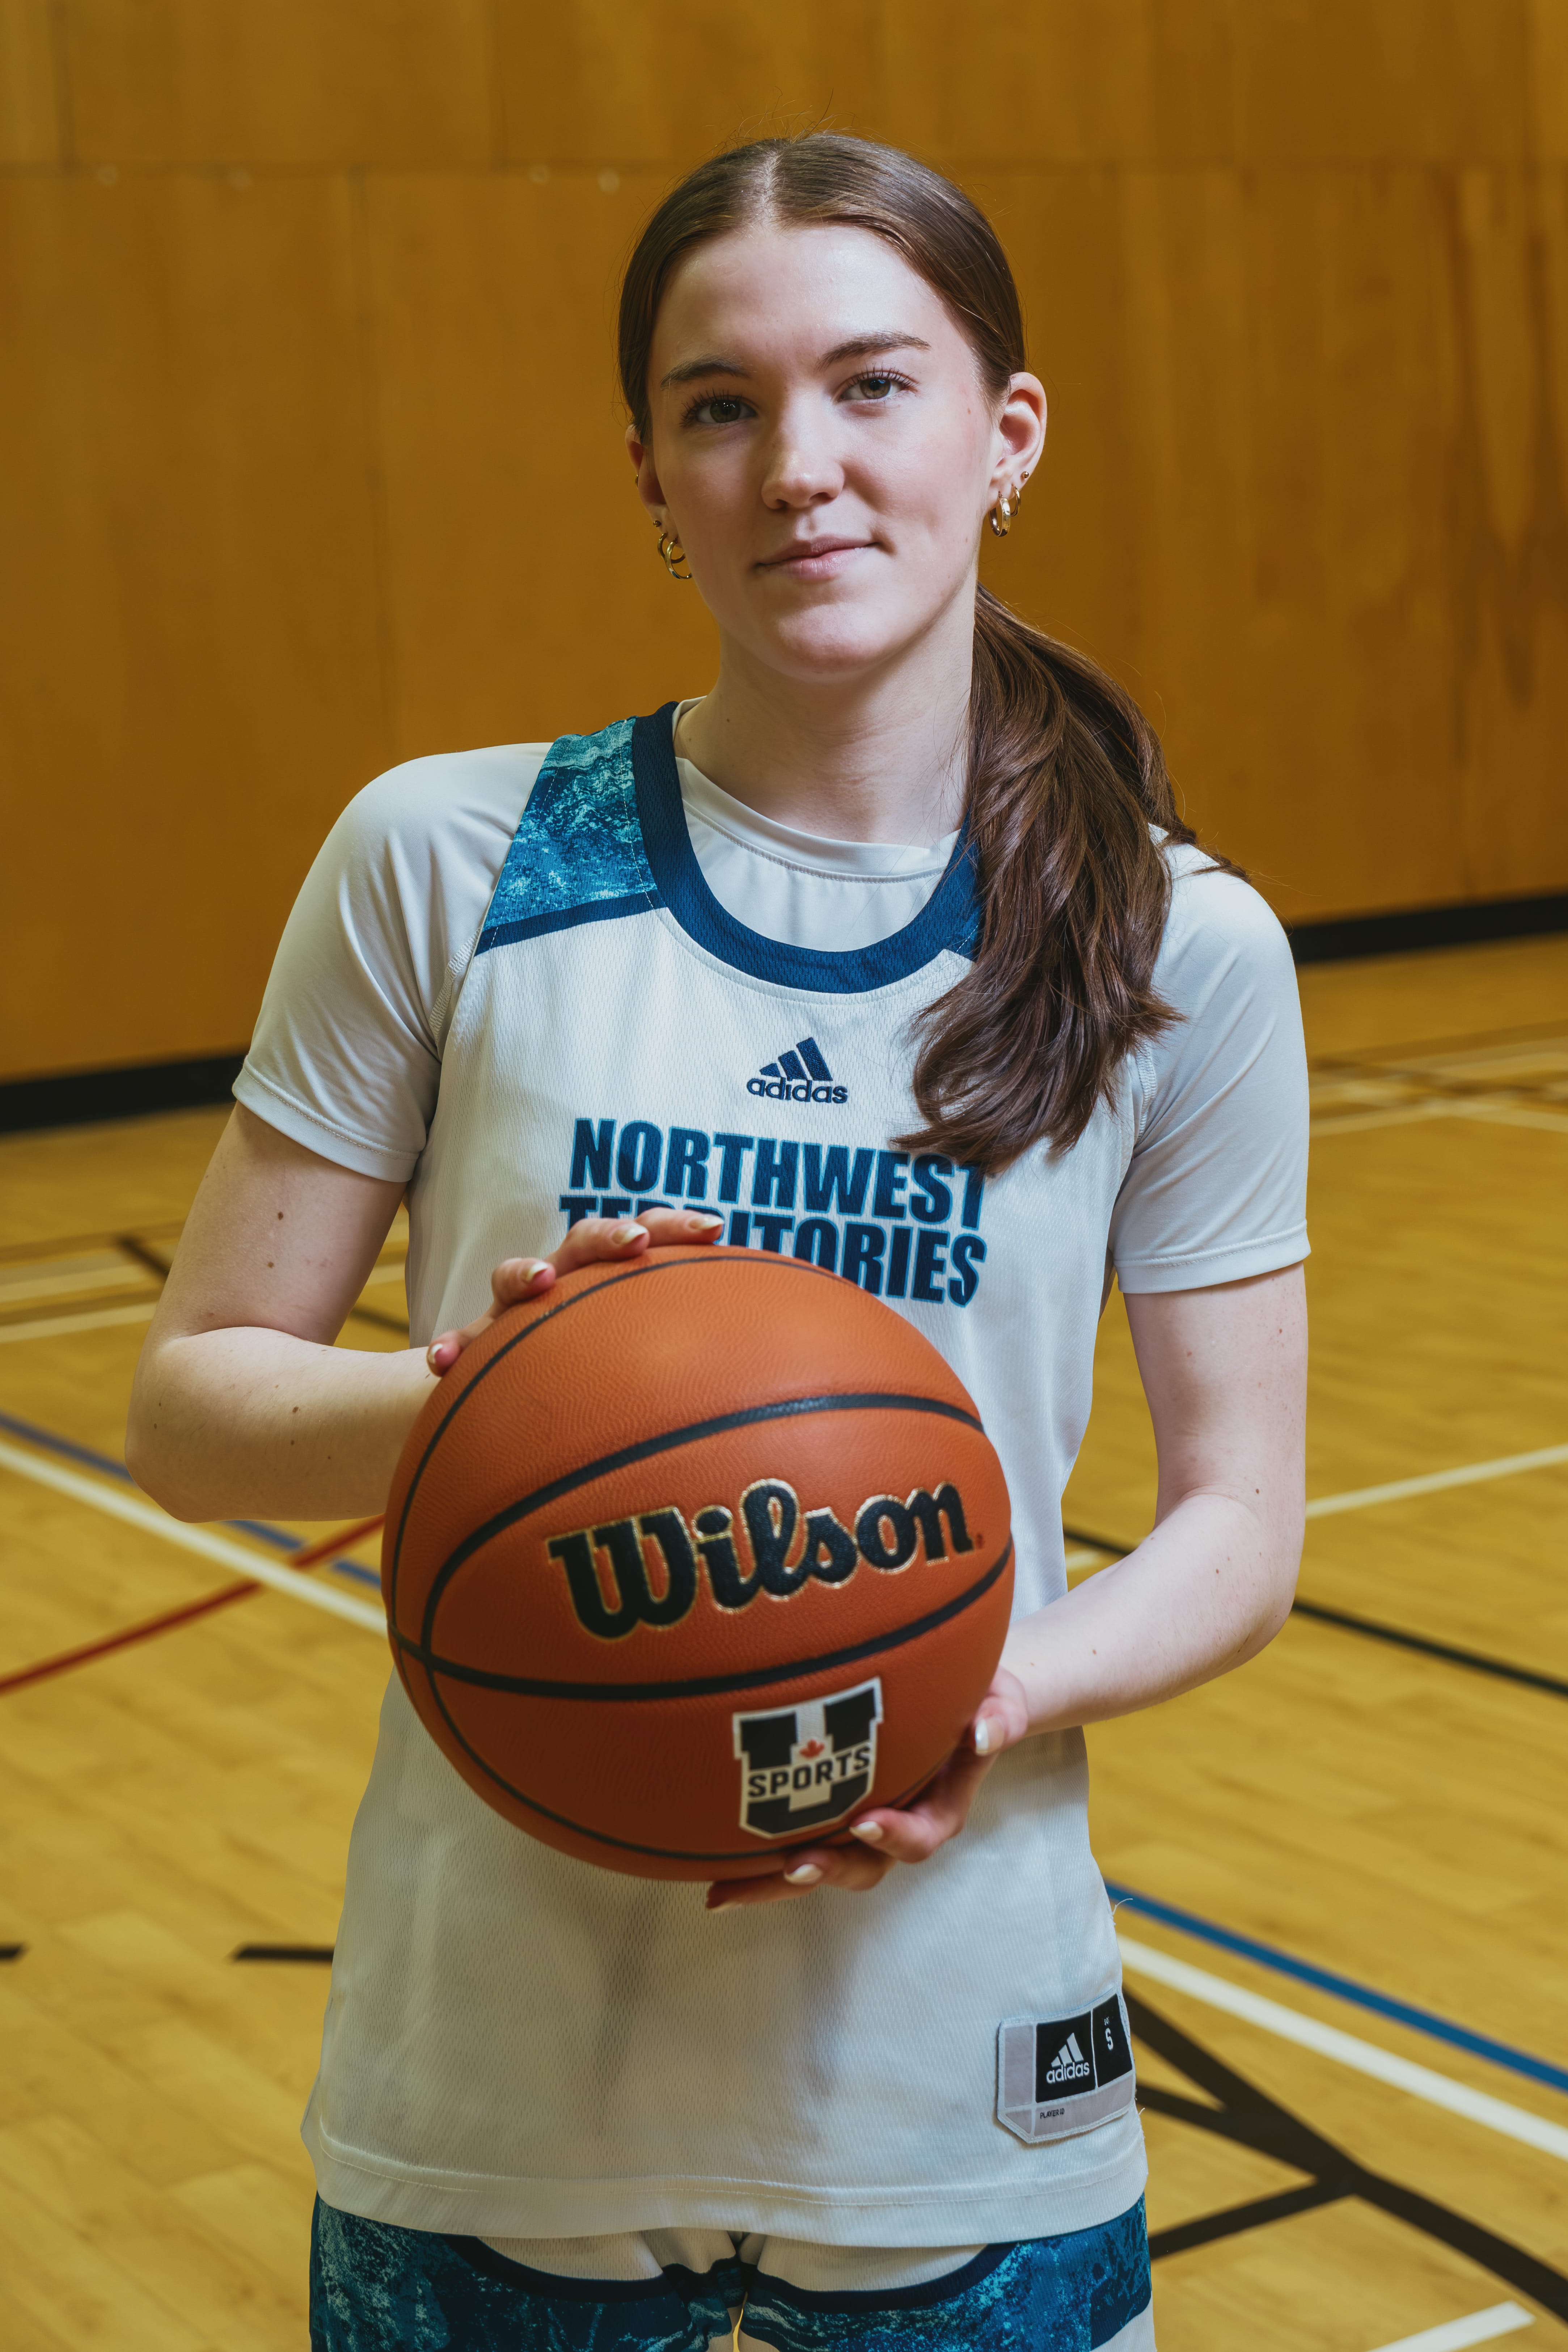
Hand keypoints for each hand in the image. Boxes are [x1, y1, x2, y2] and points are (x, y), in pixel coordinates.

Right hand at [424, 1208, 724, 1374]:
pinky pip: (465, 1343)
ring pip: (516, 1278)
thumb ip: (707, 1352)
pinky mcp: (482, 1343)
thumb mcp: (655, 1354)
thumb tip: (792, 1350)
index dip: (679, 1227)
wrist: (519, 1391)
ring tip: (536, 1282)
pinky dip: (453, 1347)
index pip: (651, 1236)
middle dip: (608, 1235)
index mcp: (616, 1276)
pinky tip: (440, 1363)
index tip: (715, 1228)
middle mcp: (570, 1280)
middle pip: (586, 1241)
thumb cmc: (609, 1367)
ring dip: (524, 1273)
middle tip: (635, 1241)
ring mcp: (521, 1309)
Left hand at [705, 1663, 1032, 1911]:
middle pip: (860, 1866)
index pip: (919, 1836)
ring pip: (818, 1865)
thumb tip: (985, 1732)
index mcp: (937, 1810)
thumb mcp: (1000, 1699)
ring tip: (726, 1891)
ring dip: (774, 1882)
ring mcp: (856, 1826)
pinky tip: (708, 1870)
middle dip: (826, 1870)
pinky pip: (790, 1842)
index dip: (893, 1834)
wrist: (953, 1695)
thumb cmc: (976, 1698)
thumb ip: (999, 1716)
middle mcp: (894, 1827)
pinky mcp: (823, 1814)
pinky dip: (752, 1861)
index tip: (864, 1820)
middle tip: (792, 1866)